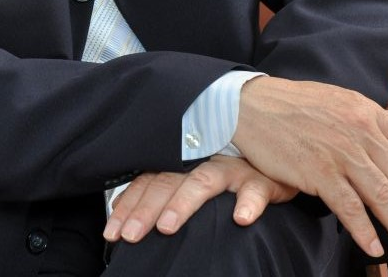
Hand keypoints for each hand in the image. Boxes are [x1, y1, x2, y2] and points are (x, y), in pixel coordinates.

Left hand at [103, 154, 297, 243]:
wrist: (276, 152)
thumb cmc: (230, 172)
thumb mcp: (194, 178)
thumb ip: (167, 190)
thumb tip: (128, 217)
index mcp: (182, 163)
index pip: (148, 182)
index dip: (128, 205)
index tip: (111, 232)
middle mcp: (202, 161)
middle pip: (168, 181)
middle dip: (146, 209)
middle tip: (131, 234)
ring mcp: (231, 168)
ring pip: (203, 180)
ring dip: (184, 202)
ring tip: (168, 226)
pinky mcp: (262, 178)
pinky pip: (255, 189)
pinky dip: (249, 203)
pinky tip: (241, 218)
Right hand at [233, 77, 387, 258]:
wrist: (251, 105)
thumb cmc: (295, 103)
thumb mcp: (339, 100)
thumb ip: (373, 115)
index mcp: (365, 111)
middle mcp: (358, 130)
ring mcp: (339, 151)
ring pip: (380, 194)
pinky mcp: (317, 171)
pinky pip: (349, 207)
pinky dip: (365, 231)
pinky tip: (373, 245)